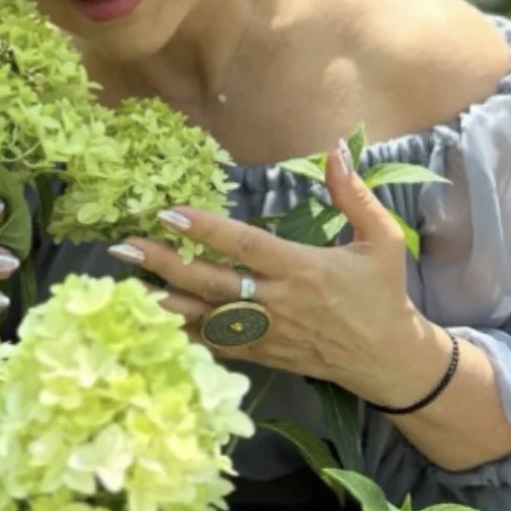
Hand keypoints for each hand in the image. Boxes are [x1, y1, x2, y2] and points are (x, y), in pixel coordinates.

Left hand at [109, 141, 438, 404]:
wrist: (388, 360)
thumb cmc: (382, 294)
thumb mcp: (382, 240)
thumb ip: (353, 194)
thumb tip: (335, 149)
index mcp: (303, 270)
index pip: (246, 247)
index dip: (206, 231)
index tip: (169, 213)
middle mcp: (278, 303)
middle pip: (212, 283)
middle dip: (165, 265)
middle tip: (124, 247)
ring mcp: (266, 333)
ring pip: (205, 318)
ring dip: (163, 301)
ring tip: (123, 285)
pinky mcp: (261, 355)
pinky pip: (214, 345)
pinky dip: (182, 334)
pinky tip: (150, 320)